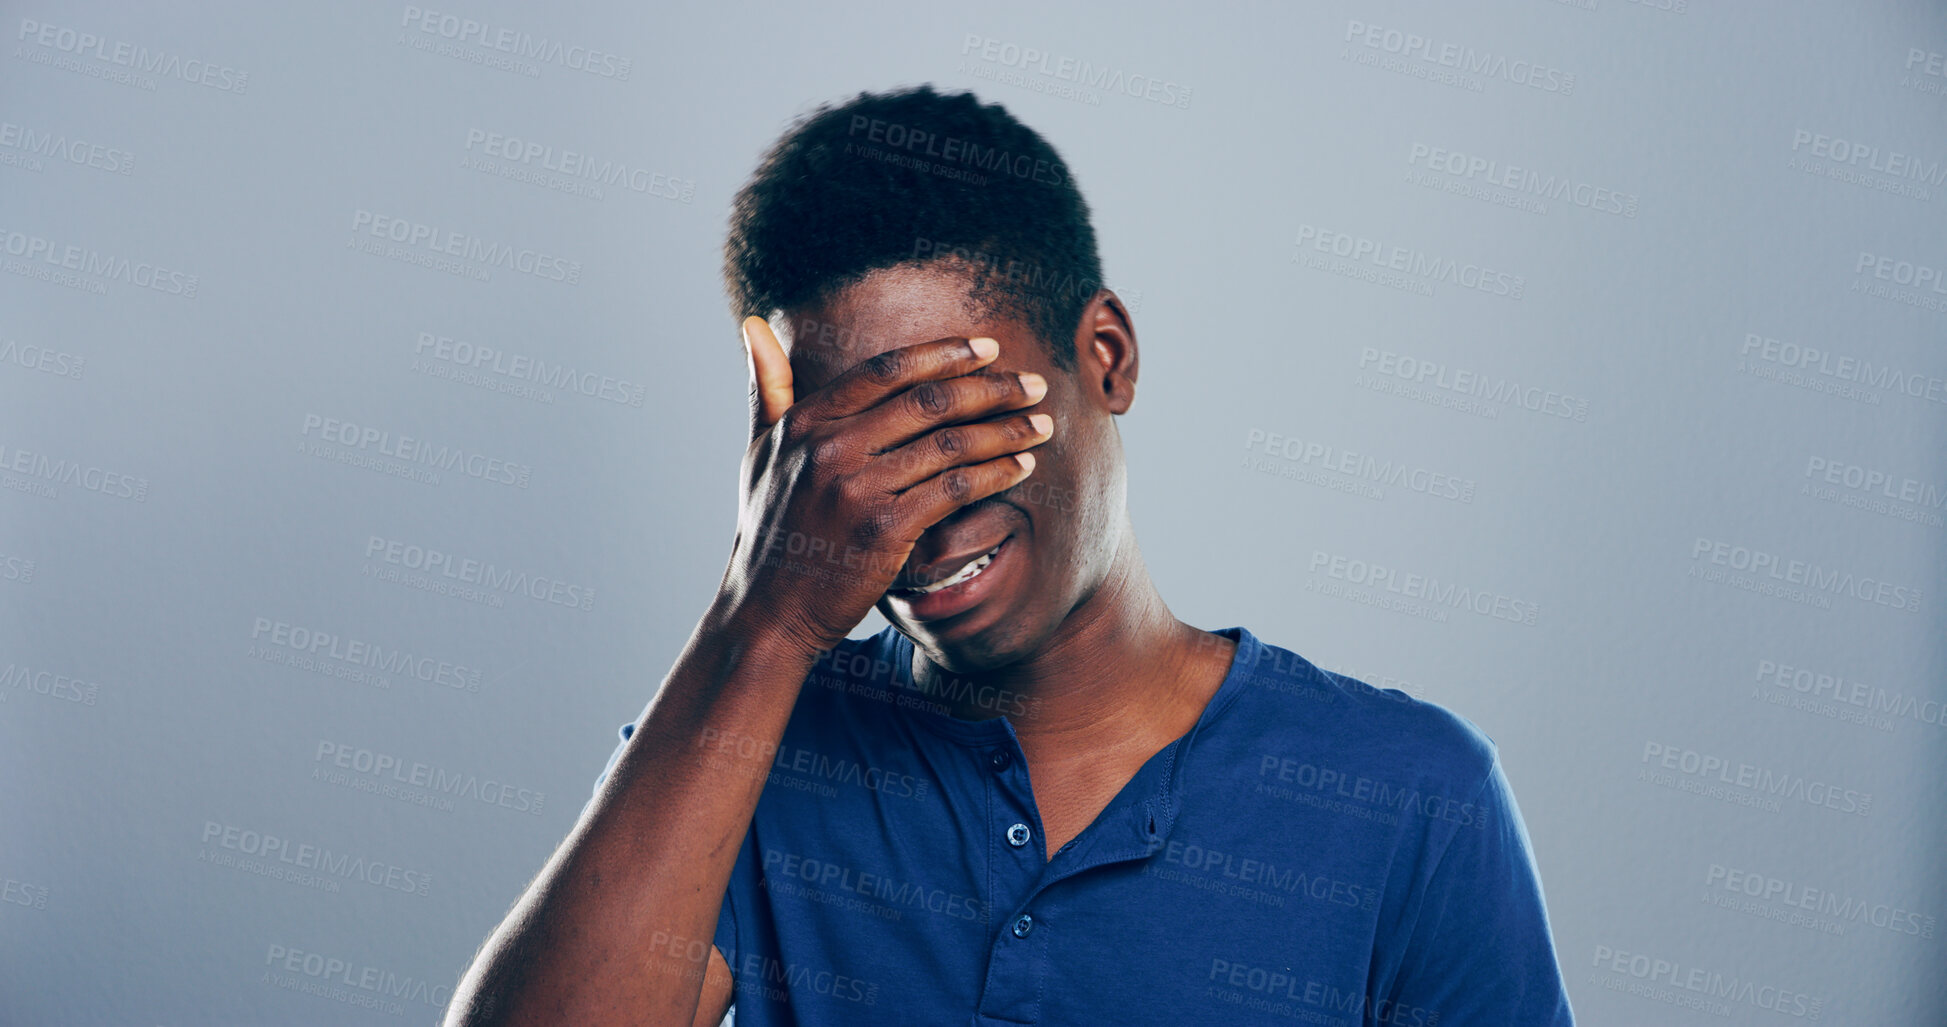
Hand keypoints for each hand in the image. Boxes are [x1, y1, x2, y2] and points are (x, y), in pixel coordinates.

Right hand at [717, 316, 1052, 652]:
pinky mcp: (884, 531)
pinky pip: (956, 489)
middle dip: (992, 388)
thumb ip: (767, 387)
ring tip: (1040, 424)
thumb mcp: (758, 452)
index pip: (887, 369)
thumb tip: (754, 324)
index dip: (944, 353)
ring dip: (1005, 430)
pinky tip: (1020, 467)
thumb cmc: (769, 531)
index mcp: (806, 422)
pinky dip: (995, 474)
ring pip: (950, 444)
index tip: (988, 348)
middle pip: (929, 401)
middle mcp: (830, 448)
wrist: (767, 612)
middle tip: (1033, 384)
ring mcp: (858, 489)